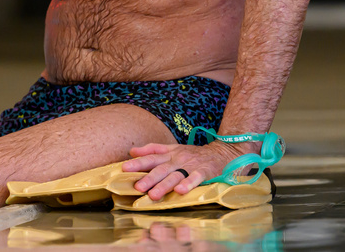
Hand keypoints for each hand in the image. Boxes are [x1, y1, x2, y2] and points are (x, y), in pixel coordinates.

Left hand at [122, 139, 256, 201]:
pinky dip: (188, 184)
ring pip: (176, 175)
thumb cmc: (192, 154)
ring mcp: (191, 165)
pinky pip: (196, 178)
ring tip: (154, 195)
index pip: (151, 157)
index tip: (124, 168)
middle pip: (162, 168)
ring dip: (164, 185)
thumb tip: (132, 151)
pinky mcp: (204, 171)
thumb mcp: (172, 148)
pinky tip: (181, 191)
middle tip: (137, 187)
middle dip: (149, 178)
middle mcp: (178, 159)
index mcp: (170, 154)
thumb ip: (152, 150)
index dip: (138, 162)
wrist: (221, 153)